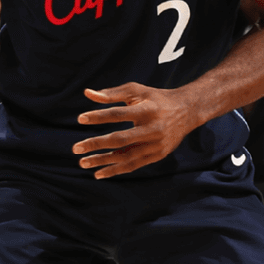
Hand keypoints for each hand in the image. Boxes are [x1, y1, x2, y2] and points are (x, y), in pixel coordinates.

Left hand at [74, 83, 200, 178]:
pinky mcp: (158, 155)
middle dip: (96, 144)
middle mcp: (153, 129)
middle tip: (76, 148)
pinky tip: (99, 173)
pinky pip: (134, 165)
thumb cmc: (156, 98)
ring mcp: (156, 145)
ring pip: (126, 157)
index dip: (99, 116)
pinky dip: (116, 170)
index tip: (80, 119)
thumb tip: (87, 93)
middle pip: (120, 139)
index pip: (118, 114)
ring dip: (103, 162)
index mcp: (147, 110)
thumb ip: (111, 93)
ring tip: (83, 163)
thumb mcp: (136, 91)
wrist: (187, 111)